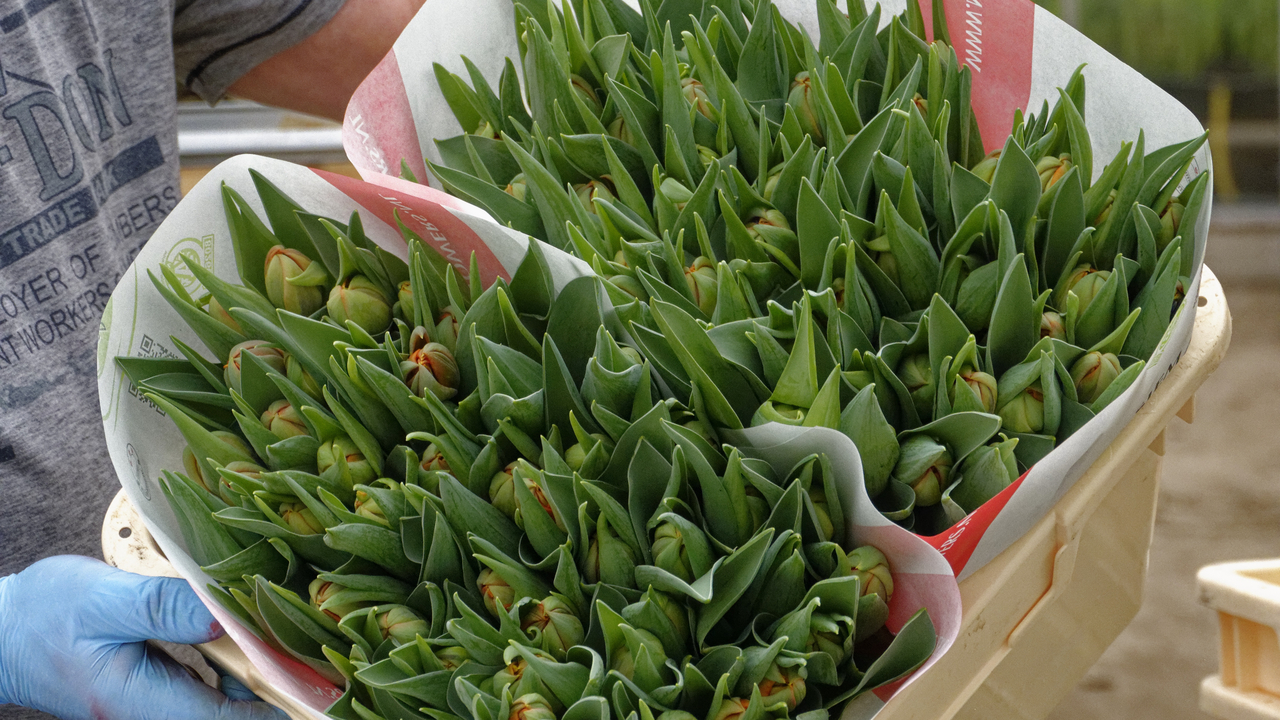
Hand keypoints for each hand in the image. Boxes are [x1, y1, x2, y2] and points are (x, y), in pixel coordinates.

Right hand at [0, 555, 284, 719]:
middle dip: (272, 683)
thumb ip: (163, 608)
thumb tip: (222, 612)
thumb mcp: (105, 601)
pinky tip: (244, 632)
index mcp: (142, 703)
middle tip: (306, 645)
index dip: (273, 700)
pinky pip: (211, 686)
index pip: (226, 719)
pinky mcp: (162, 690)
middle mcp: (155, 714)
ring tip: (281, 633)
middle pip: (233, 714)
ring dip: (256, 671)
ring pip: (226, 701)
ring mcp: (159, 706)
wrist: (5, 633)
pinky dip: (234, 662)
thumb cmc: (47, 615)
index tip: (311, 675)